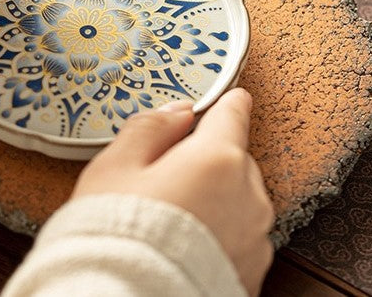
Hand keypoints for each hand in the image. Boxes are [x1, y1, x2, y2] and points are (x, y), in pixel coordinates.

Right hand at [73, 88, 274, 296]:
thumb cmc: (119, 239)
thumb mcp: (117, 166)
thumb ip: (150, 128)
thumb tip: (175, 113)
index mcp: (218, 159)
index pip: (233, 113)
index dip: (225, 101)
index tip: (226, 97)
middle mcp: (248, 197)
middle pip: (233, 158)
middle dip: (207, 159)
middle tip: (165, 177)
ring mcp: (254, 240)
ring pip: (239, 200)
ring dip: (215, 200)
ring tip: (171, 219)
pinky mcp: (252, 274)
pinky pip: (238, 238)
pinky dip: (218, 235)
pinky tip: (184, 245)